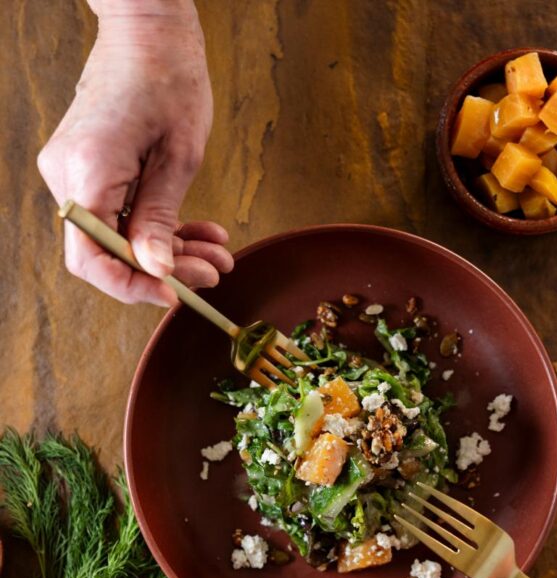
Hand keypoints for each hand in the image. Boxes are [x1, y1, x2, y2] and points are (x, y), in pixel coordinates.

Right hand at [37, 1, 232, 304]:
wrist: (147, 31)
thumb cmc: (169, 77)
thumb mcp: (180, 157)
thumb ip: (162, 219)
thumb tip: (155, 270)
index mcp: (88, 171)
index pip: (93, 258)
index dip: (134, 286)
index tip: (176, 294)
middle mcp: (68, 175)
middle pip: (106, 253)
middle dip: (163, 270)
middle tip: (213, 272)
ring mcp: (73, 173)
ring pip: (117, 238)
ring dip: (169, 252)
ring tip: (216, 254)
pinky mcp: (87, 170)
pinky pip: (119, 216)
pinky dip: (157, 229)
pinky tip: (198, 233)